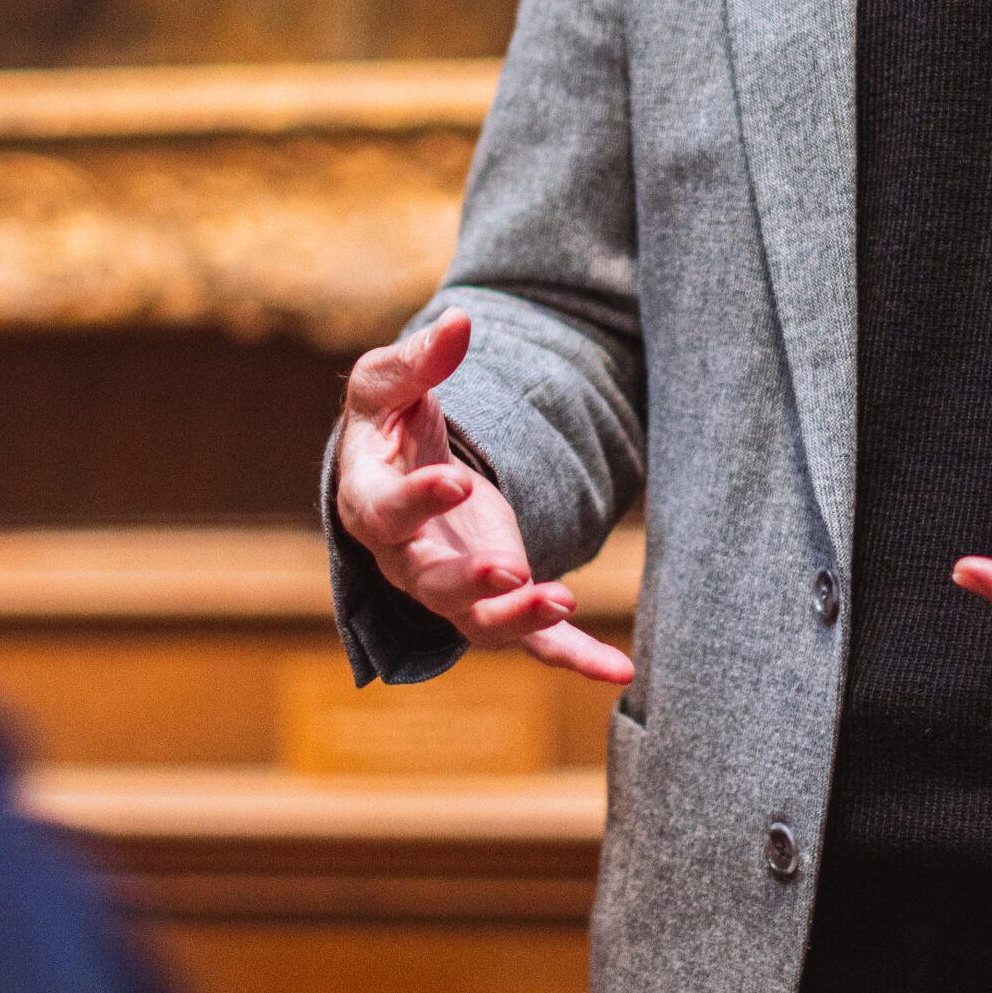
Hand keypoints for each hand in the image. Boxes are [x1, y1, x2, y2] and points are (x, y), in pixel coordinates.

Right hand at [336, 309, 633, 684]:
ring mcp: (451, 587)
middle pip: (432, 585)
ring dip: (520, 621)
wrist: (400, 467)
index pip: (389, 513)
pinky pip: (531, 642)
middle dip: (471, 583)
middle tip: (511, 572)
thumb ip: (422, 357)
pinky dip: (573, 657)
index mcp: (371, 502)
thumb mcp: (388, 381)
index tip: (458, 481)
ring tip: (565, 601)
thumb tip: (461, 321)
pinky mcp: (495, 598)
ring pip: (478, 623)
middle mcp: (406, 559)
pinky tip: (620, 670)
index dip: (420, 501)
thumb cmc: (387, 420)